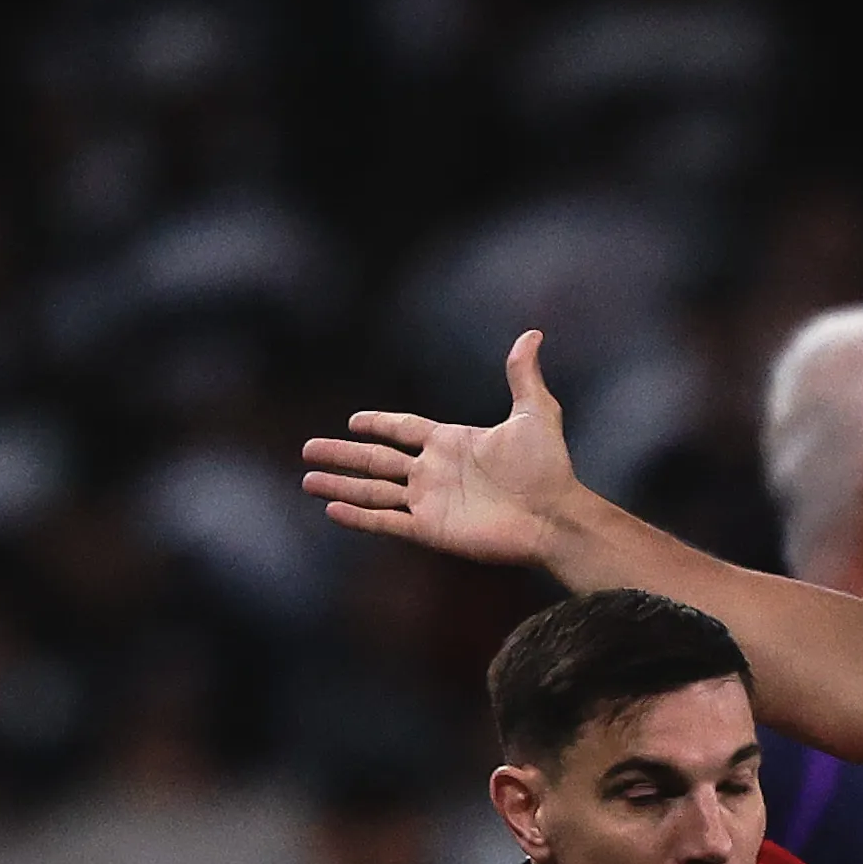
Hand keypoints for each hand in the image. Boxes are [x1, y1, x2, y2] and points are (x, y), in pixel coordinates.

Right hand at [300, 331, 581, 567]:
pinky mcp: (431, 530)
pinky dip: (359, 517)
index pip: (404, 429)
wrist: (554, 516)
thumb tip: (531, 333)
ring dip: (340, 485)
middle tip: (307, 450)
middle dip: (342, 454)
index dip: (379, 423)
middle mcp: (434, 471)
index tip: (353, 421)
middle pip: (376, 459)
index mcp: (451, 441)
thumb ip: (522, 375)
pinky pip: (387, 521)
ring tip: (308, 480)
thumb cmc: (549, 468)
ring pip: (373, 491)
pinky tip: (333, 510)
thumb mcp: (535, 413)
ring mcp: (430, 501)